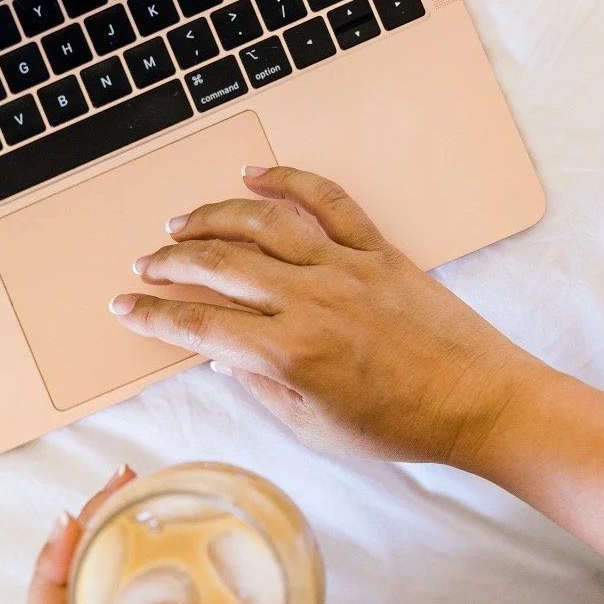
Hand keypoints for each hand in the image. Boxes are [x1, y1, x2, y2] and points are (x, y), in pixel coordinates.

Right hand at [110, 165, 542, 466]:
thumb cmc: (401, 425)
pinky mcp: (379, 250)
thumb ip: (263, 388)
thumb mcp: (316, 427)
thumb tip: (224, 356)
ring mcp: (346, 267)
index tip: (125, 307)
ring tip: (180, 222)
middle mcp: (311, 300)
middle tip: (144, 265)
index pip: (201, 324)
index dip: (154, 316)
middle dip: (170, 263)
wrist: (479, 401)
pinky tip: (255, 176)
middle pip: (220, 265)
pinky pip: (328, 201)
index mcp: (290, 353)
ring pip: (262, 223)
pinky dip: (289, 181)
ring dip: (213, 217)